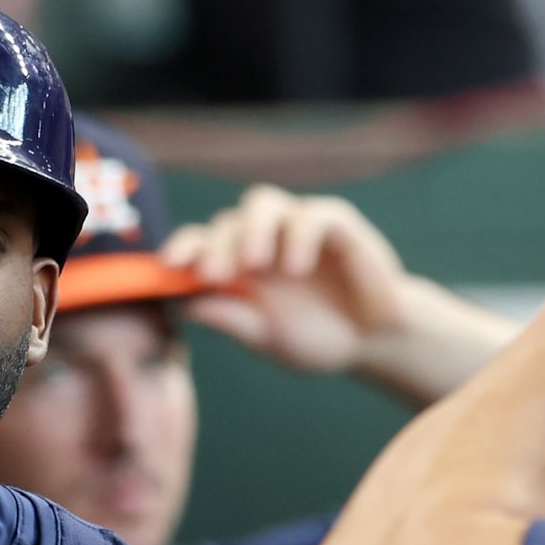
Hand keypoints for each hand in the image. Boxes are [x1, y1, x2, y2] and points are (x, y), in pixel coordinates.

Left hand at [163, 186, 412, 372]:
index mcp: (238, 266)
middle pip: (226, 222)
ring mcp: (297, 227)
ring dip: (252, 229)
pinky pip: (311, 214)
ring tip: (254, 264)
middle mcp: (263, 239)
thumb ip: (231, 319)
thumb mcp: (267, 338)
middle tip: (213, 274)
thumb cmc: (318, 338)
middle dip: (215, 246)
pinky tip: (295, 268)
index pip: (200, 243)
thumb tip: (184, 306)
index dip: (182, 247)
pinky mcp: (336, 223)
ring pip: (262, 203)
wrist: (374, 341)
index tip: (169, 265)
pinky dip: (299, 236)